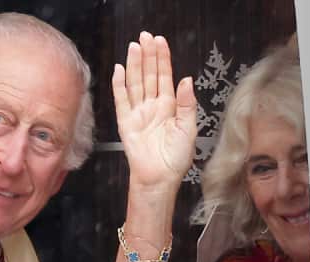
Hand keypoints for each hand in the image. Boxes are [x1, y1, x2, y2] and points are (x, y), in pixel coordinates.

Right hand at [112, 31, 197, 190]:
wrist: (160, 177)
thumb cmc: (175, 158)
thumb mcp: (189, 128)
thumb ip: (187, 104)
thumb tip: (186, 80)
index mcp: (170, 106)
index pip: (165, 76)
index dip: (162, 58)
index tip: (160, 41)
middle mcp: (153, 106)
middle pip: (148, 75)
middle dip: (147, 55)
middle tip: (145, 37)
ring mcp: (138, 113)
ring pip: (135, 83)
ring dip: (134, 65)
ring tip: (134, 47)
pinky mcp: (126, 123)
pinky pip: (121, 100)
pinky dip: (119, 85)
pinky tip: (119, 71)